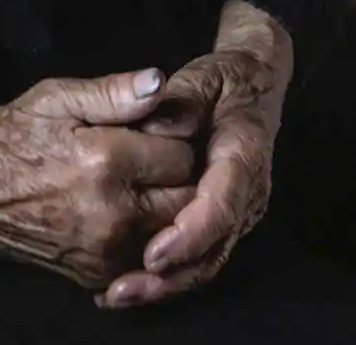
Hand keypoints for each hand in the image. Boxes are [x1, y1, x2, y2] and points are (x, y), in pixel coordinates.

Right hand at [0, 67, 197, 291]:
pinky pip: (147, 257)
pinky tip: (121, 213)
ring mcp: (107, 250)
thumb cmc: (14, 139)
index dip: (170, 138)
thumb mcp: (55, 98)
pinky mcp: (100, 275)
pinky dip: (144, 237)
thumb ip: (112, 92)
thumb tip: (159, 81)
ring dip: (165, 208)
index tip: (149, 132)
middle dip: (175, 176)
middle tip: (149, 160)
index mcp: (105, 160)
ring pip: (172, 231)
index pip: (181, 153)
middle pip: (186, 197)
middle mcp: (114, 212)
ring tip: (137, 185)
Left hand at [97, 0, 293, 310]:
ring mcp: (236, 212)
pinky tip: (128, 284)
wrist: (253, 85)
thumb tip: (155, 132)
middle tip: (124, 288)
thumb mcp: (202, 77)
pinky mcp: (220, 220)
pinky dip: (167, 275)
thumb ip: (179, 102)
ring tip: (119, 294)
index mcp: (243, 155)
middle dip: (170, 275)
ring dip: (165, 284)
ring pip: (205, 261)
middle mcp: (246, 193)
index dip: (189, 234)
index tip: (154, 253)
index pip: (221, 204)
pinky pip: (198, 256)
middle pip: (213, 248)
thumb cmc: (223, 80)